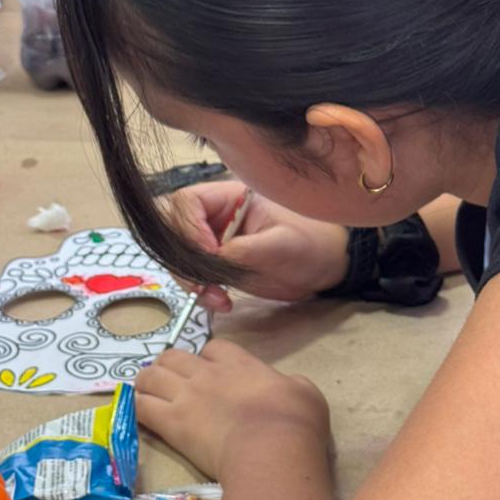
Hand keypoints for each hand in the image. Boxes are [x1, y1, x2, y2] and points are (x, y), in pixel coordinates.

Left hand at [136, 339, 329, 478]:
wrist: (271, 447)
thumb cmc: (295, 421)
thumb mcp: (306, 392)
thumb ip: (290, 383)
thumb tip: (286, 386)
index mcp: (241, 363)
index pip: (214, 348)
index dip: (210, 358)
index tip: (213, 373)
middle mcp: (208, 373)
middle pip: (174, 355)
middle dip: (170, 366)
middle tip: (172, 383)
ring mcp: (186, 395)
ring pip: (151, 375)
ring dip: (147, 383)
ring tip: (148, 395)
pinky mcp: (171, 422)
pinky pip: (141, 405)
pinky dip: (137, 407)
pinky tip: (139, 414)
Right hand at [167, 181, 349, 310]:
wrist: (324, 265)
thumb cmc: (312, 243)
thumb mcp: (284, 243)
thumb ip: (248, 247)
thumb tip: (214, 257)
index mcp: (231, 196)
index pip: (189, 201)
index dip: (189, 226)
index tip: (209, 253)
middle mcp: (216, 216)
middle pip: (175, 230)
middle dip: (185, 259)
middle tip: (203, 285)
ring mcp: (214, 241)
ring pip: (180, 257)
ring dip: (191, 281)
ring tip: (218, 298)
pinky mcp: (217, 265)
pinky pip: (194, 276)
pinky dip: (200, 292)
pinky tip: (221, 302)